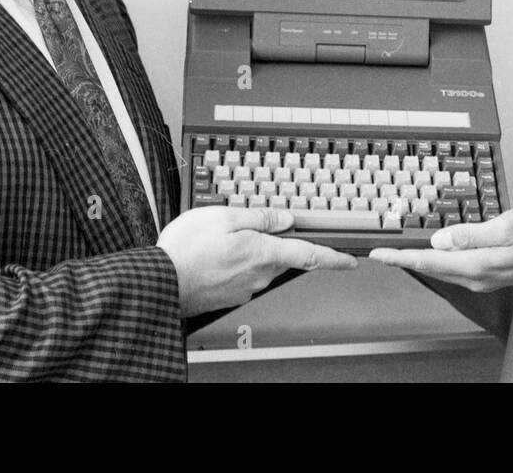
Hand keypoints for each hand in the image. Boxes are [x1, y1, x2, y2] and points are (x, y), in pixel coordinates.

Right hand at [157, 206, 356, 315]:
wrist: (160, 283)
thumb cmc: (188, 250)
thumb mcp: (225, 217)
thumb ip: (260, 217)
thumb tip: (287, 219)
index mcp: (264, 252)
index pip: (310, 255)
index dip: (335, 258)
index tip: (351, 261)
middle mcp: (260, 275)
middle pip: (281, 256)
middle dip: (272, 241)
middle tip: (247, 227)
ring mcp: (245, 288)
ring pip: (259, 264)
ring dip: (248, 251)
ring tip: (219, 239)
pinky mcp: (229, 295)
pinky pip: (241, 274)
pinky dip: (233, 263)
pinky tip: (213, 254)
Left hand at [368, 208, 512, 291]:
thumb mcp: (505, 226)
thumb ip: (470, 235)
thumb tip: (438, 242)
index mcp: (477, 264)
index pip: (428, 261)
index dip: (400, 257)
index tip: (379, 254)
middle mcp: (476, 277)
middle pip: (431, 268)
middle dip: (404, 260)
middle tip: (380, 253)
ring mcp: (483, 278)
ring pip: (442, 269)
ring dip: (419, 261)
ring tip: (399, 252)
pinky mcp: (489, 274)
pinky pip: (455, 268)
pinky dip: (438, 261)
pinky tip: (433, 253)